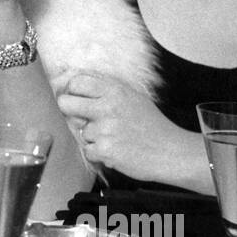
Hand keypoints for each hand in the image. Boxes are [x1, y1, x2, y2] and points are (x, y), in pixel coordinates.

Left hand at [52, 69, 192, 183]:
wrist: (170, 152)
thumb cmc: (152, 125)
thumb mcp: (133, 97)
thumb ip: (107, 90)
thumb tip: (78, 85)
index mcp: (115, 90)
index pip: (77, 82)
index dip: (73, 92)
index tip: (77, 99)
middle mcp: (108, 106)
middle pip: (66, 104)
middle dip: (70, 112)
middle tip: (82, 119)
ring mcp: (105, 129)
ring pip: (81, 132)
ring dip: (94, 138)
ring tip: (115, 138)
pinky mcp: (105, 149)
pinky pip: (88, 150)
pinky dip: (99, 154)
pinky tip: (116, 150)